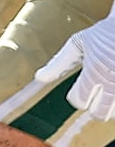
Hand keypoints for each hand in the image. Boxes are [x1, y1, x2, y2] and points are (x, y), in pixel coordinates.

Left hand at [62, 5, 114, 121]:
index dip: (77, 97)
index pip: (79, 101)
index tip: (80, 91)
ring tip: (108, 94)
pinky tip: (113, 89)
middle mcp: (113, 82)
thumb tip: (39, 79)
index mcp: (94, 72)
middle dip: (94, 109)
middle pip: (99, 114)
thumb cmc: (104, 33)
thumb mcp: (78, 44)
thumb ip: (59, 63)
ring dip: (110, 107)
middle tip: (95, 98)